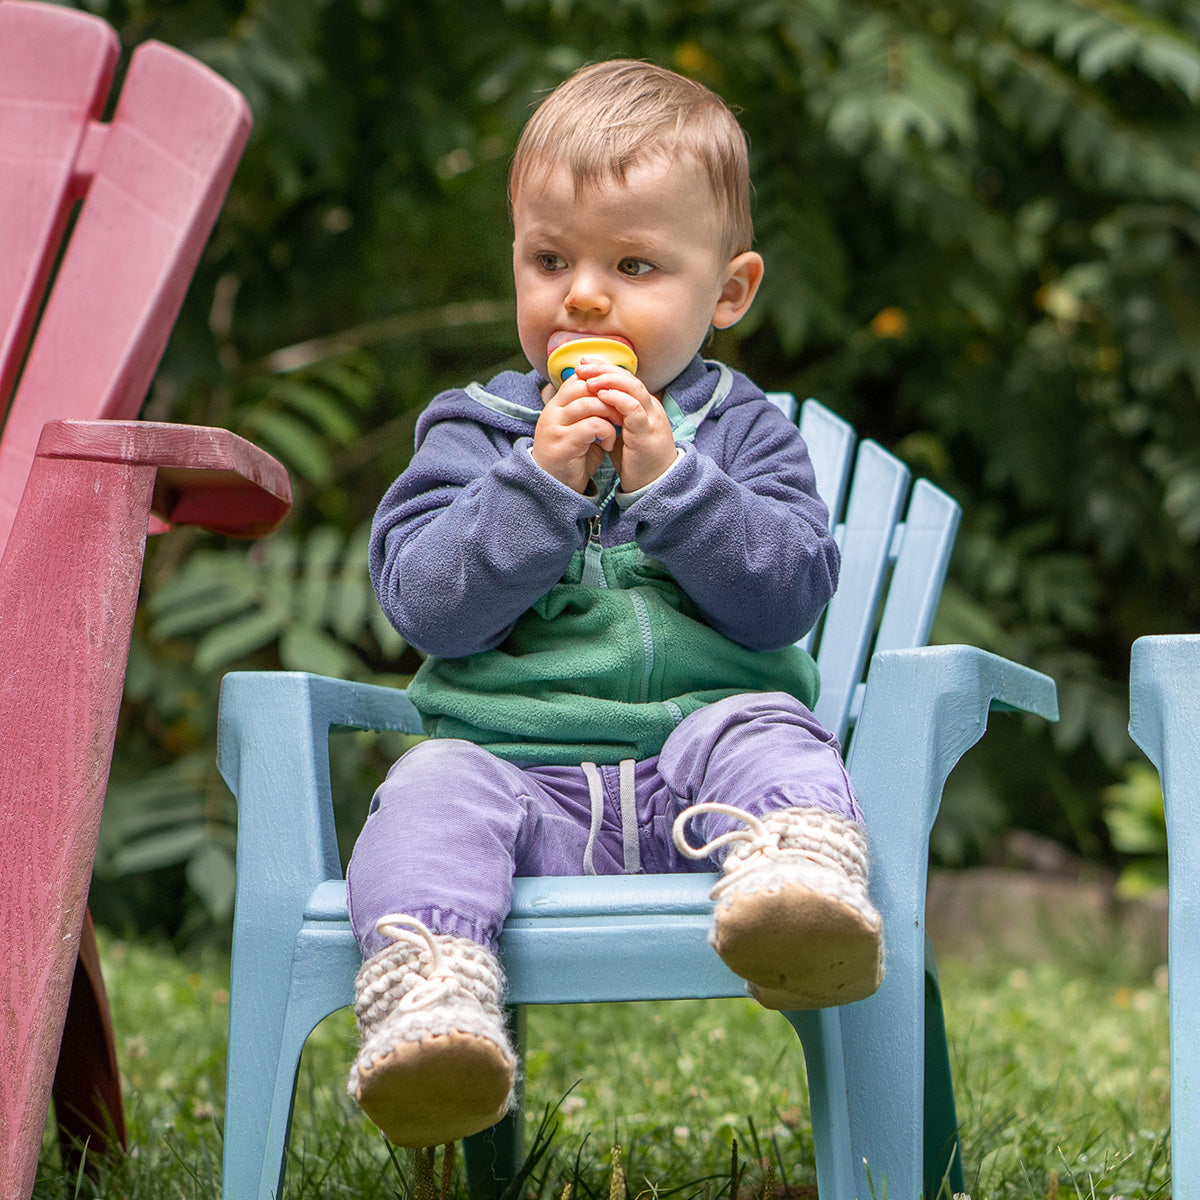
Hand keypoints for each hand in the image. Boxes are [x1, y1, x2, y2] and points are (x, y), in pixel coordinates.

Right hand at [531, 372, 623, 492]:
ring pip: (589, 403)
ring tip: (619, 428)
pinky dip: (607, 432)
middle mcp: (553, 411)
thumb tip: (617, 392)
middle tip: (623, 410)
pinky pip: (591, 425)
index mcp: (557, 405)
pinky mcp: (563, 443)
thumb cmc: (573, 458)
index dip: (602, 383)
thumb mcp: (583, 429)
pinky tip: (609, 445)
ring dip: (610, 413)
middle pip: (584, 386)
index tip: (619, 397)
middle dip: (609, 395)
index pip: (579, 378)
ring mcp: (555, 426)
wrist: (555, 489)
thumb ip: (594, 411)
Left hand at [572, 358, 677, 492]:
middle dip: (604, 369)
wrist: (653, 484)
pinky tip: (601, 396)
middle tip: (582, 365)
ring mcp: (651, 418)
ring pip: (633, 388)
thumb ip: (610, 416)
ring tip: (588, 379)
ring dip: (609, 381)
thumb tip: (587, 403)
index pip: (625, 378)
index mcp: (643, 406)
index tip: (583, 364)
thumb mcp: (620, 432)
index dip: (605, 369)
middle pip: (629, 378)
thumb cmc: (635, 460)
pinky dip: (617, 399)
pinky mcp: (648, 432)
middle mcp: (650, 407)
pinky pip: (634, 409)